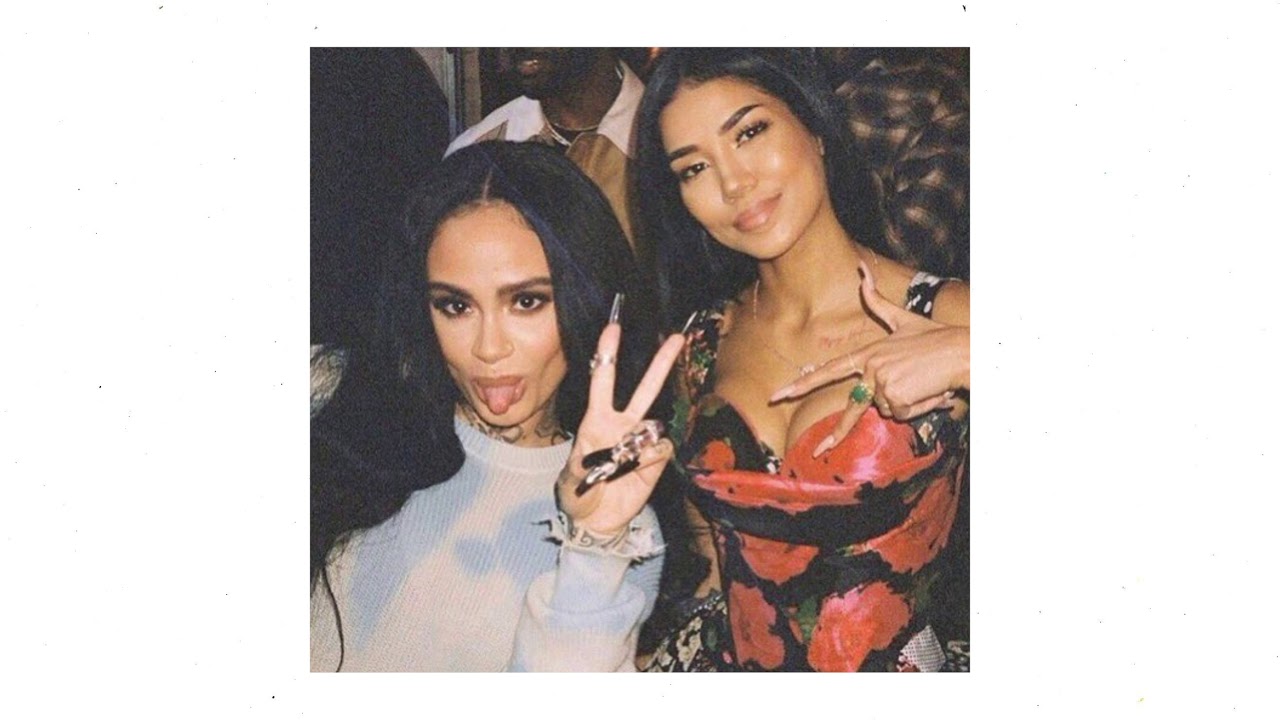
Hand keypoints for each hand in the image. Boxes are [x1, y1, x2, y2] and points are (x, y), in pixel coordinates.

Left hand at [557, 322, 685, 536]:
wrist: (596, 521)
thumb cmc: (578, 495)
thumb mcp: (571, 479)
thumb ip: (589, 463)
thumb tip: (617, 451)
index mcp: (596, 421)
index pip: (603, 381)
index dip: (608, 355)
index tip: (613, 329)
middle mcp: (622, 425)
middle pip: (644, 389)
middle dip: (661, 364)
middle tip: (675, 339)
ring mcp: (641, 442)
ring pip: (654, 423)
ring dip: (638, 444)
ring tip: (620, 466)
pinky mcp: (656, 460)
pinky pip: (660, 449)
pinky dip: (648, 460)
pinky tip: (636, 471)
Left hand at [769, 262, 968, 456]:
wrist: (961, 350)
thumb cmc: (934, 337)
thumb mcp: (903, 319)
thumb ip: (877, 301)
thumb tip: (860, 269)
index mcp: (867, 353)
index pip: (830, 371)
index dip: (803, 383)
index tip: (780, 393)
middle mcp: (870, 368)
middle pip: (852, 407)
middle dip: (834, 433)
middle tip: (815, 451)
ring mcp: (881, 382)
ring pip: (887, 410)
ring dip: (907, 403)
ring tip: (924, 383)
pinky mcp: (896, 395)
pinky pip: (902, 413)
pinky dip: (918, 407)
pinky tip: (929, 389)